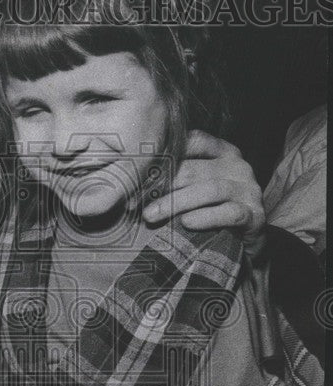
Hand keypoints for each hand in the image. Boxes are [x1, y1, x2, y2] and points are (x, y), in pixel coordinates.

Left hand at [144, 131, 265, 256]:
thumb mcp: (195, 189)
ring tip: (151, 215)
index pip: (192, 141)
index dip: (162, 156)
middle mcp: (238, 167)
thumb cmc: (212, 212)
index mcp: (223, 152)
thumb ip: (176, 177)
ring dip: (176, 202)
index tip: (135, 172)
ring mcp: (249, 190)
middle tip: (135, 201)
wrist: (245, 244)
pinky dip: (206, 217)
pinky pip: (229, 213)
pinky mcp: (255, 215)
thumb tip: (132, 181)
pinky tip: (186, 223)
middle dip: (162, 185)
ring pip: (210, 190)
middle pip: (194, 169)